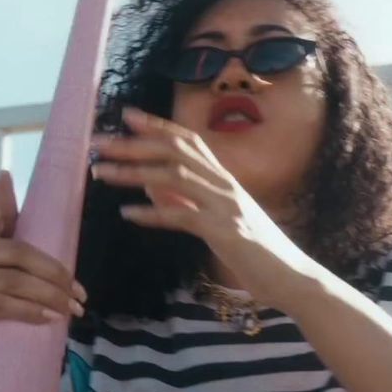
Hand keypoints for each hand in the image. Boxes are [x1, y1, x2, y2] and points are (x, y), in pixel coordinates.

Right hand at [0, 170, 86, 363]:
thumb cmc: (2, 288)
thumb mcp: (11, 253)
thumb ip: (10, 216)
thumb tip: (3, 175)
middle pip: (16, 253)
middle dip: (54, 274)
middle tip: (80, 294)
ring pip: (13, 282)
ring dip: (50, 297)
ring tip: (73, 309)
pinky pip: (1, 304)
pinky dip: (30, 312)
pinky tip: (49, 318)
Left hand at [90, 107, 317, 308]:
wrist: (293, 276)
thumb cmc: (255, 250)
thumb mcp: (218, 219)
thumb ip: (187, 200)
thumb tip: (151, 185)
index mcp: (224, 178)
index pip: (188, 140)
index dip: (157, 125)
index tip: (126, 114)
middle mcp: (224, 184)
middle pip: (175, 150)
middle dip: (134, 143)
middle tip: (98, 142)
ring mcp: (225, 205)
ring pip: (174, 175)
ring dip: (133, 172)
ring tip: (101, 172)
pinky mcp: (224, 231)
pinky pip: (182, 216)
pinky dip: (152, 213)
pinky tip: (128, 213)